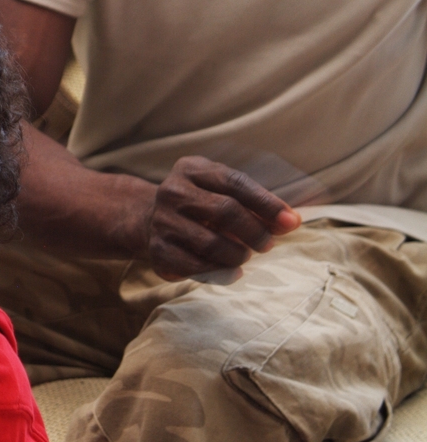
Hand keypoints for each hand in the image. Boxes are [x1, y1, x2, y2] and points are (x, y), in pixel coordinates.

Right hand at [146, 156, 300, 281]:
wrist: (149, 220)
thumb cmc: (200, 204)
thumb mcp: (221, 191)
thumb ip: (255, 203)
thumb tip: (292, 221)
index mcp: (191, 169)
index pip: (235, 183)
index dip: (266, 203)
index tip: (291, 222)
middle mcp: (172, 191)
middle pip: (225, 211)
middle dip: (255, 231)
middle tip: (268, 244)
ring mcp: (162, 221)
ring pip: (211, 243)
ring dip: (238, 254)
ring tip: (245, 255)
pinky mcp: (158, 250)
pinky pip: (196, 266)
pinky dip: (221, 273)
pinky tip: (233, 272)